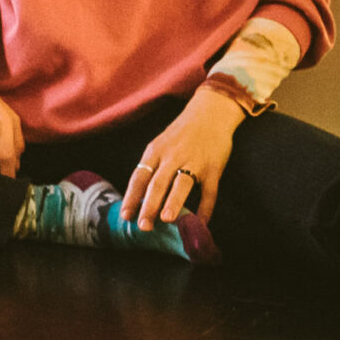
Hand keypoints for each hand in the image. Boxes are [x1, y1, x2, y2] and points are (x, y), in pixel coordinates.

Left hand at [123, 84, 244, 228]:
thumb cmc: (180, 133)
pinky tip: (201, 223)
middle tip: (143, 226)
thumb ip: (152, 166)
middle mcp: (172, 157)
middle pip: (157, 183)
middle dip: (149, 205)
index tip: (125, 215)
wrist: (210, 113)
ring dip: (173, 202)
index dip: (132, 197)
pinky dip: (206, 208)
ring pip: (182, 185)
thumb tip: (139, 196)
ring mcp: (194, 162)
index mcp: (155, 152)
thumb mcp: (160, 144)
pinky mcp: (214, 168)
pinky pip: (209, 192)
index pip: (139, 177)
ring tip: (166, 220)